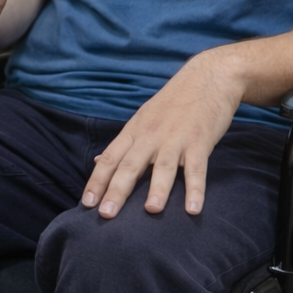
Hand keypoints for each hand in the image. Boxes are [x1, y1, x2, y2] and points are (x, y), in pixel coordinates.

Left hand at [81, 50, 242, 217]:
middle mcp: (150, 136)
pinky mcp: (199, 141)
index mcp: (135, 132)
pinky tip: (194, 209)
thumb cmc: (172, 104)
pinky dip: (195, 189)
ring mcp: (175, 138)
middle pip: (129, 165)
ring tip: (150, 211)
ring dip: (157, 189)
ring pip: (162, 167)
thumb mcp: (143, 119)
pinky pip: (196, 168)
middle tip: (105, 214)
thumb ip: (123, 143)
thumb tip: (99, 162)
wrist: (207, 78)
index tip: (85, 203)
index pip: (111, 158)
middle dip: (116, 190)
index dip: (97, 181)